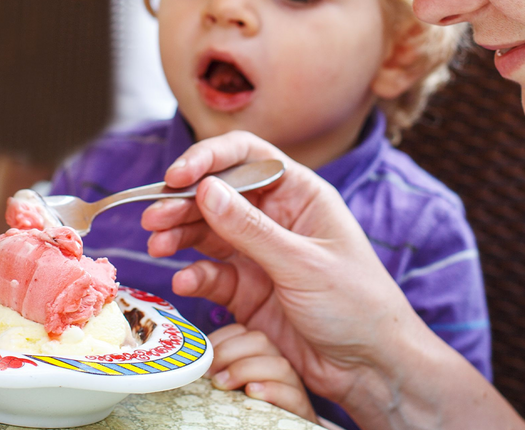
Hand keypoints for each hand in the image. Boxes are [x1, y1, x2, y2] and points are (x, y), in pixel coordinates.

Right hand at [141, 131, 431, 414]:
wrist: (369, 367)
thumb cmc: (356, 303)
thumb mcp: (302, 262)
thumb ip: (250, 229)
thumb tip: (206, 189)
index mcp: (299, 193)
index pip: (248, 157)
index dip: (210, 158)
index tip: (177, 174)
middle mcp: (276, 217)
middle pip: (220, 194)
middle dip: (184, 201)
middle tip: (155, 217)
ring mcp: (260, 253)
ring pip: (208, 232)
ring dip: (180, 235)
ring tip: (158, 244)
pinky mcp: (248, 290)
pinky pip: (212, 274)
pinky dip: (194, 275)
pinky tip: (185, 281)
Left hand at [209, 324, 318, 423]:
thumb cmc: (247, 414)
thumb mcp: (231, 389)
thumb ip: (218, 375)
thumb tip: (192, 368)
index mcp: (259, 356)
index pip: (243, 332)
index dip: (221, 339)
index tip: (203, 357)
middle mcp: (276, 365)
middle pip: (260, 341)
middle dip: (230, 353)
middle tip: (210, 375)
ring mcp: (291, 386)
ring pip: (278, 364)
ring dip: (246, 370)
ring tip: (223, 385)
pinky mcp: (300, 409)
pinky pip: (292, 394)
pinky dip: (271, 391)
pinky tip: (251, 393)